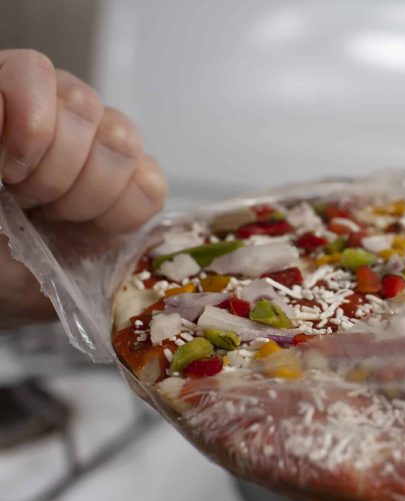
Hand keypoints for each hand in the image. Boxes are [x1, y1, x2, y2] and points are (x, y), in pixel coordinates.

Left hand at [0, 49, 167, 328]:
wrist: (7, 285)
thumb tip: (4, 111)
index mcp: (13, 97)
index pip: (34, 73)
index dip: (31, 125)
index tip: (9, 173)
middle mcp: (63, 111)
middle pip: (85, 109)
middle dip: (53, 171)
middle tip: (27, 202)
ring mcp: (107, 147)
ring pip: (123, 143)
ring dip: (85, 194)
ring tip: (56, 217)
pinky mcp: (139, 186)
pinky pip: (151, 186)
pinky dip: (122, 215)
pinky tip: (93, 227)